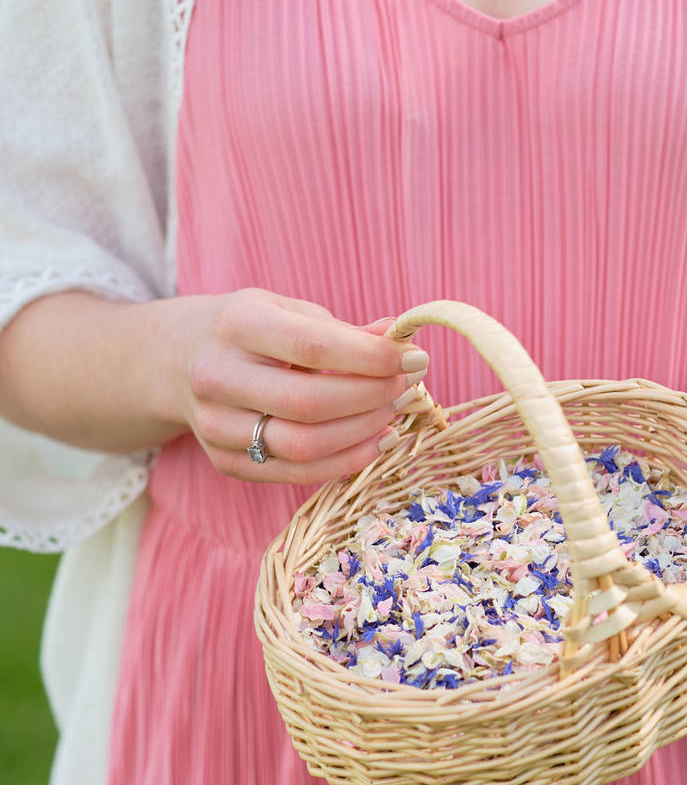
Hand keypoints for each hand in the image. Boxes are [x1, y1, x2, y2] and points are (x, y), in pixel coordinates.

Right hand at [164, 289, 427, 482]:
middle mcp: (217, 376)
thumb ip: (342, 330)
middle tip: (408, 386)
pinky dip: (346, 461)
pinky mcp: (225, 462)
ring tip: (395, 412)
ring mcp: (215, 426)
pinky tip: (376, 441)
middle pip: (310, 403)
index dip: (371, 357)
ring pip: (304, 446)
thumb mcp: (287, 310)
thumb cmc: (247, 332)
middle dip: (373, 397)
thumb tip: (399, 339)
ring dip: (364, 432)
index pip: (312, 347)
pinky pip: (296, 473)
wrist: (173, 361)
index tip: (414, 357)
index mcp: (236, 325)